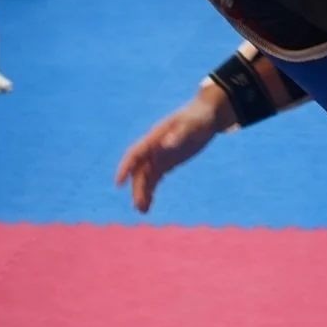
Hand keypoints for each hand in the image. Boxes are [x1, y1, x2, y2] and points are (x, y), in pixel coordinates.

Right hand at [116, 87, 232, 212]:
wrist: (207, 116)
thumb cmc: (199, 117)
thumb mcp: (191, 125)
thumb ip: (179, 134)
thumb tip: (166, 144)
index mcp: (154, 138)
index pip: (135, 153)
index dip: (125, 167)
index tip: (119, 183)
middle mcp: (153, 148)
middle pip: (139, 171)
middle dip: (137, 188)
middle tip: (140, 206)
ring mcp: (159, 156)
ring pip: (145, 177)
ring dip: (142, 193)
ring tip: (143, 211)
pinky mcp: (167, 162)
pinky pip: (154, 179)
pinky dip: (150, 191)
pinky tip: (149, 205)